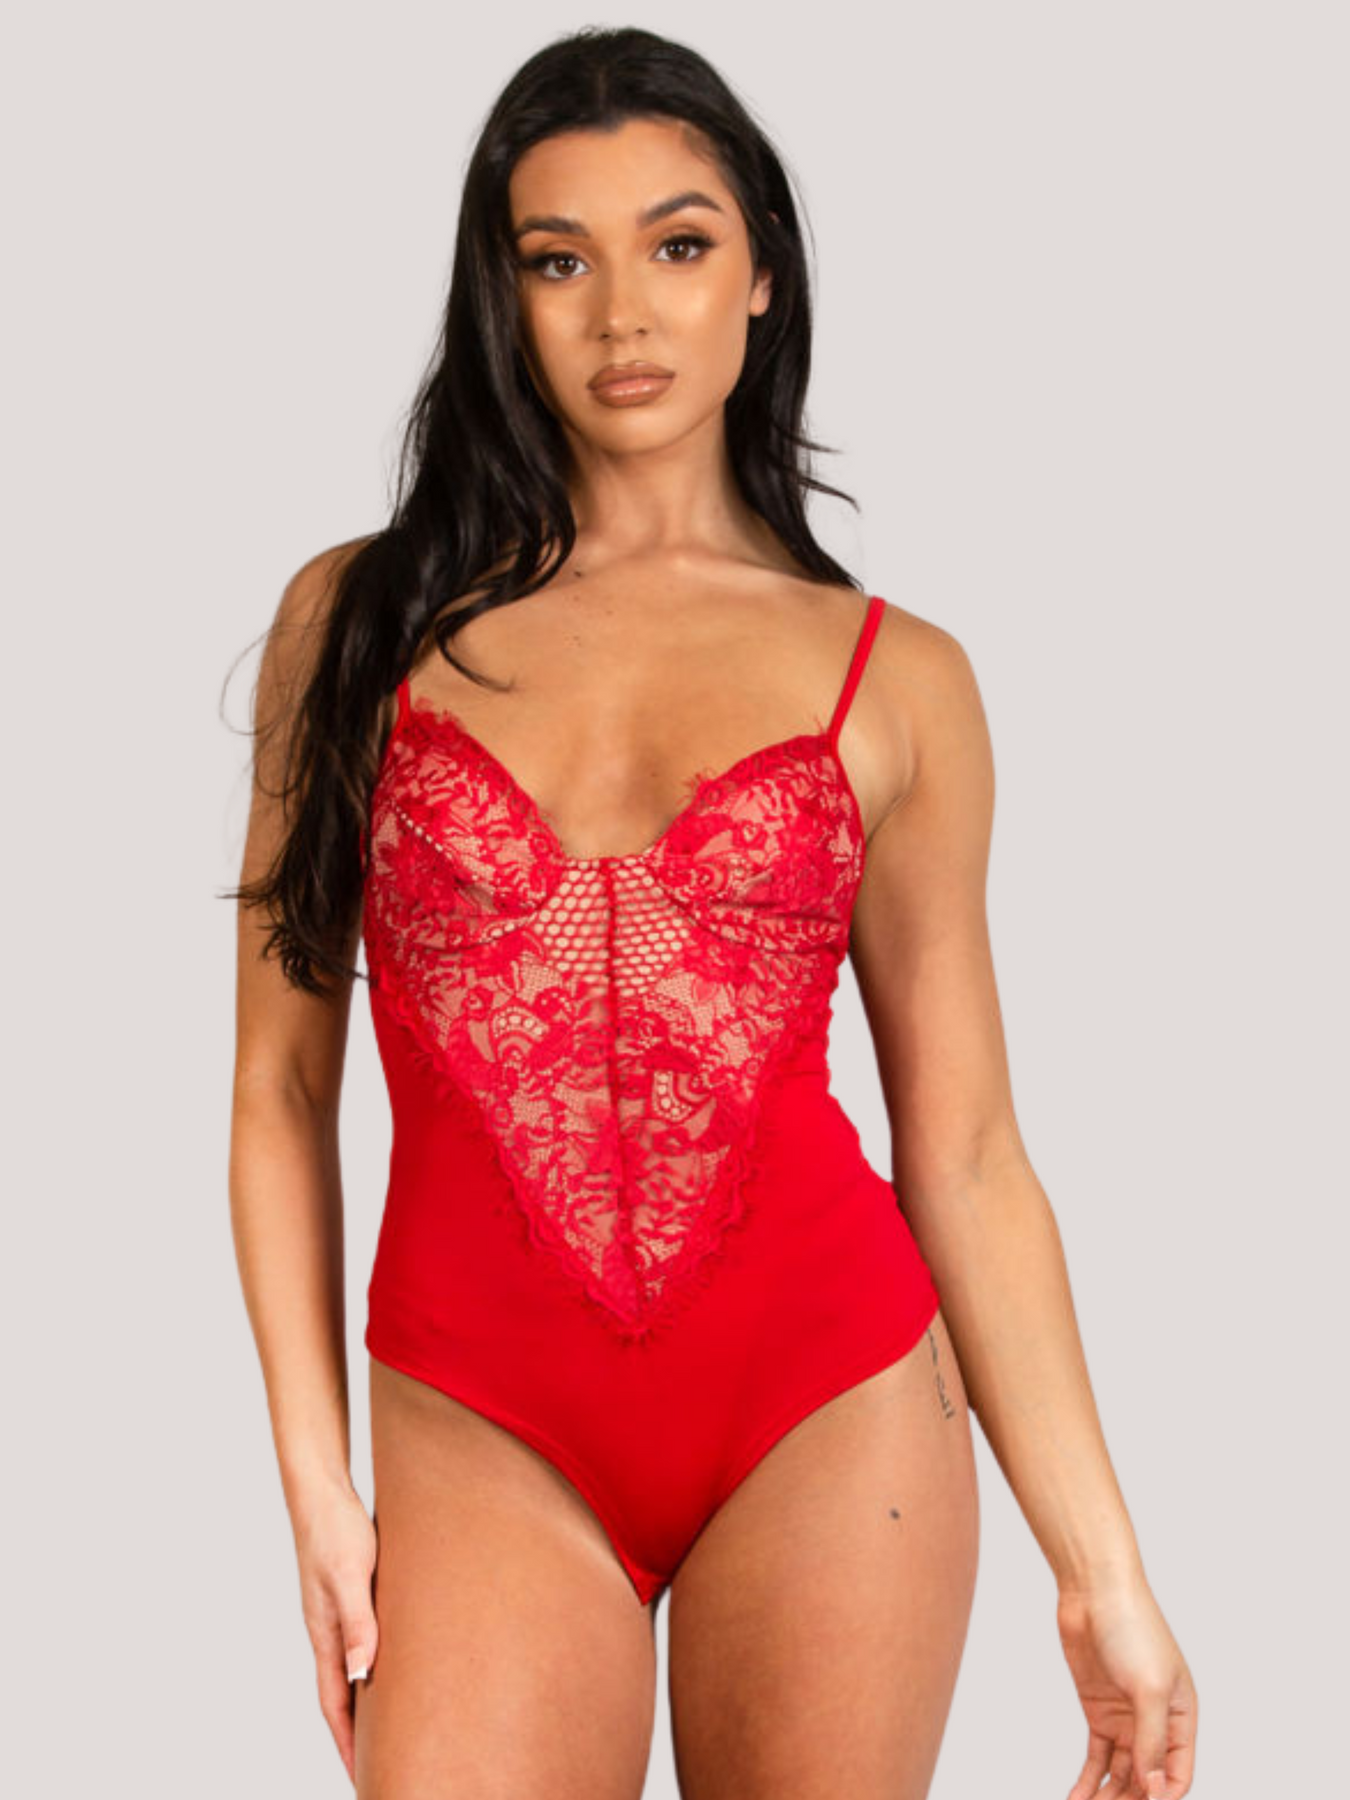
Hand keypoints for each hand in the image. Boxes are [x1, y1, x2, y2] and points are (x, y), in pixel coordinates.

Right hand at [291, 1477, 379, 1785]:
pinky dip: (376, 1661)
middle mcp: (329, 1629)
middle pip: (342, 1693)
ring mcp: (339, 1612)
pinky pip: (364, 1639)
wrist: (323, 1490)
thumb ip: (358, 1622)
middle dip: (358, 1732)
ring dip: (368, 1699)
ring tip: (394, 1724)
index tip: (361, 1777)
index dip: (346, 1742)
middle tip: (382, 1762)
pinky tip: (398, 1661)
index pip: (334, 1703)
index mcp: (324, 1634)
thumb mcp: (349, 1576)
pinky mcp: (352, 1594)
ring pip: (354, 1667)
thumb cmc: (334, 1529)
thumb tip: (363, 1673)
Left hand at [1056, 1570, 1196, 1799]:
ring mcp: (1126, 1719)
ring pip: (1122, 1774)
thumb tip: (1155, 1791)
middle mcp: (1156, 1723)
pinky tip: (1076, 1798)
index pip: (1179, 1775)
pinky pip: (1097, 1758)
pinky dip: (1089, 1781)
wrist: (1093, 1591)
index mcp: (1182, 1718)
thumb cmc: (1133, 1628)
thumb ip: (1152, 1741)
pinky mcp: (1099, 1712)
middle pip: (1149, 1780)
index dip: (1163, 1795)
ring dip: (1108, 1797)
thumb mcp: (1149, 1688)